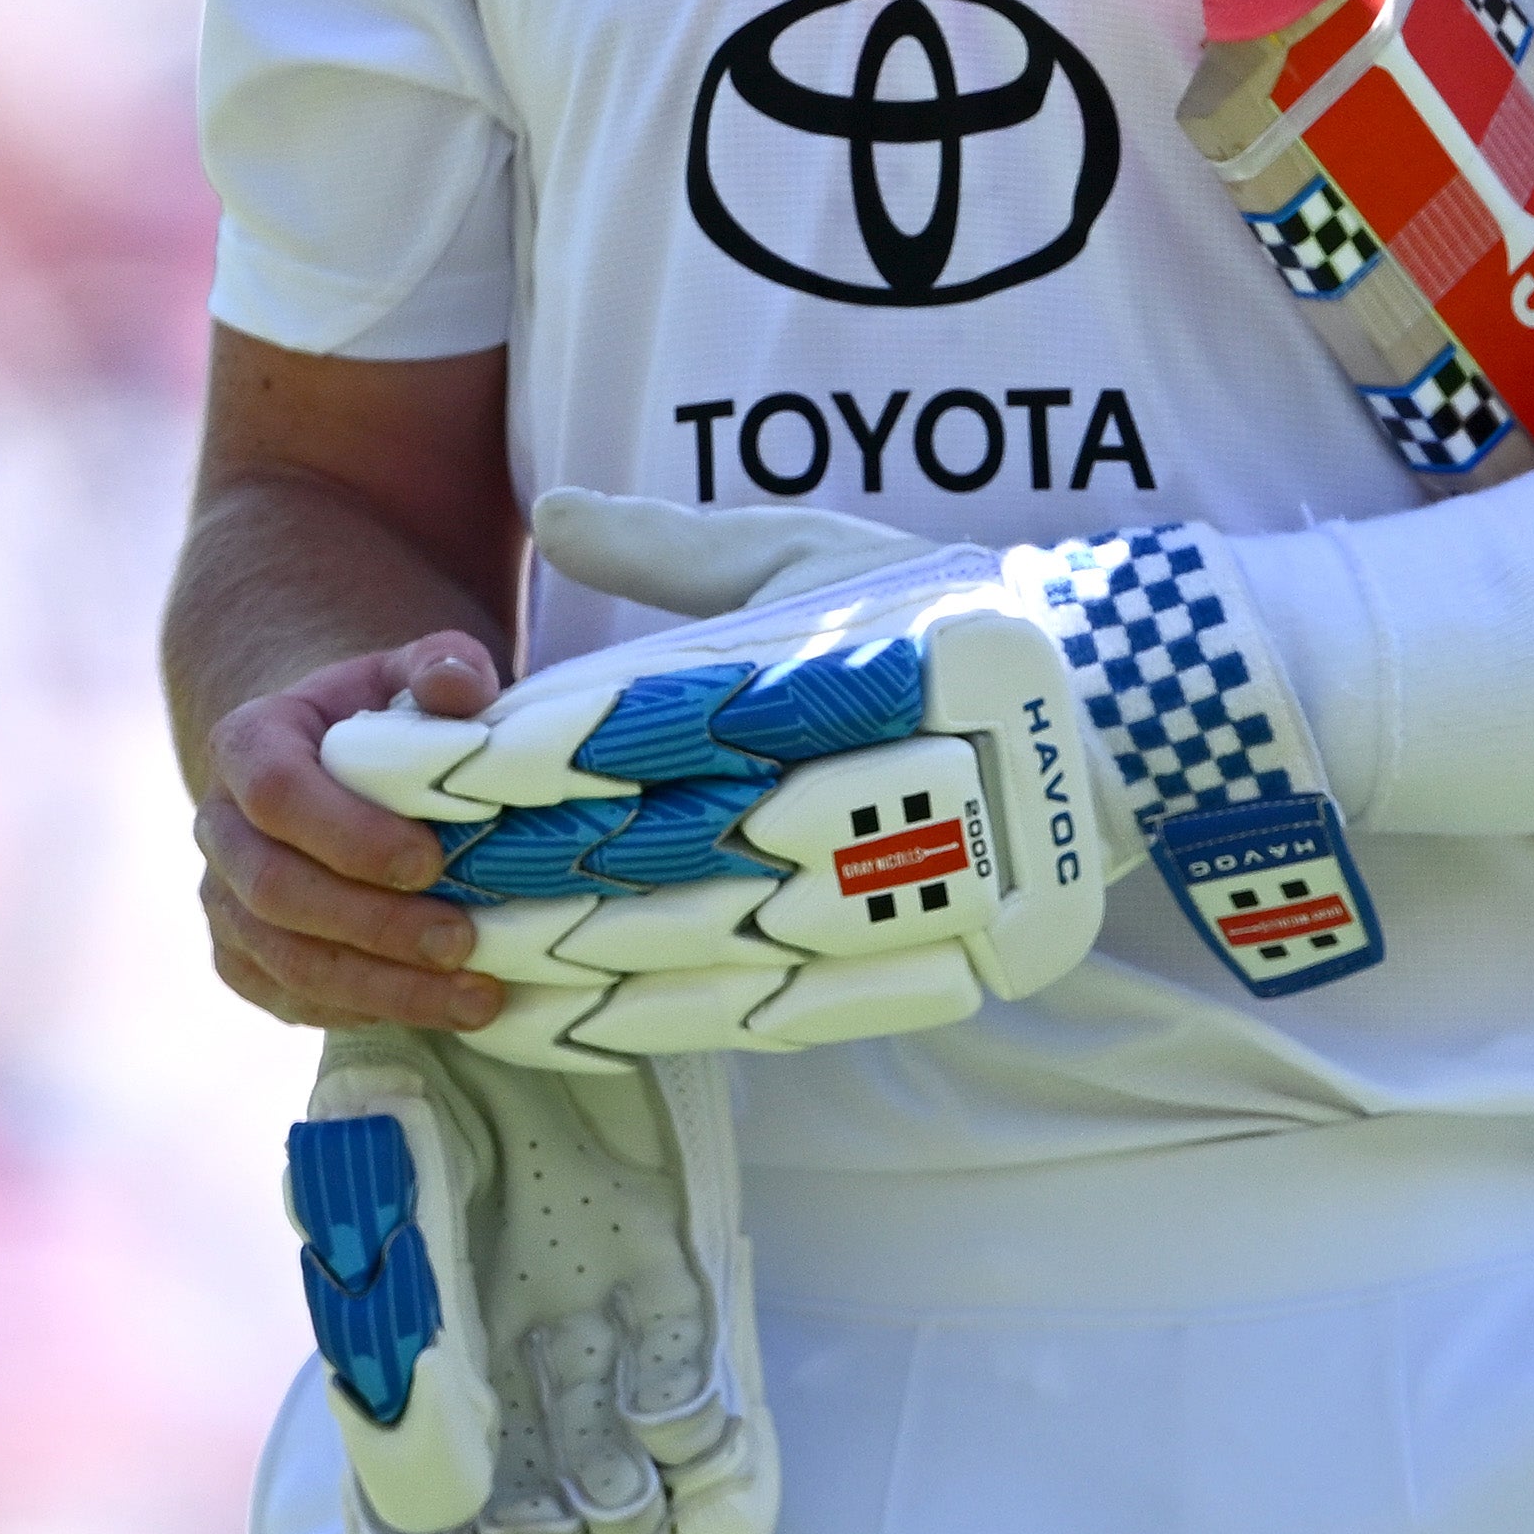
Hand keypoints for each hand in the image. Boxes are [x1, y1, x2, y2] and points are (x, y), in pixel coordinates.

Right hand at [201, 631, 509, 1034]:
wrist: (331, 766)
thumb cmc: (382, 718)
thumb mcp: (411, 672)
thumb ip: (442, 665)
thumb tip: (460, 689)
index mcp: (248, 743)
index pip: (276, 794)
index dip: (348, 835)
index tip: (430, 862)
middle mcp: (218, 825)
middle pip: (275, 890)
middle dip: (373, 926)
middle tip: (463, 943)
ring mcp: (222, 899)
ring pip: (283, 959)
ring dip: (380, 988)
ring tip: (473, 998)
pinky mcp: (239, 957)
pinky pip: (287, 998)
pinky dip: (360, 1010)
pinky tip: (432, 1012)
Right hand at [288, 1031, 779, 1533]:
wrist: (517, 967)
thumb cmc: (421, 1049)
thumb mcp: (367, 1136)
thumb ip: (370, 1248)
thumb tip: (369, 1373)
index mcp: (420, 1335)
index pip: (413, 1498)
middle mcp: (510, 1345)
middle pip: (528, 1513)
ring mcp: (597, 1317)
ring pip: (620, 1475)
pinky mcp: (678, 1271)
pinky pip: (698, 1382)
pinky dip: (709, 1443)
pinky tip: (707, 1475)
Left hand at [316, 491, 1110, 1065]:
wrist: (1127, 722)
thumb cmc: (951, 616)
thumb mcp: (822, 554)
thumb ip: (678, 553)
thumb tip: (555, 510)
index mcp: (824, 672)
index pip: (633, 729)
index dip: (511, 761)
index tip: (413, 771)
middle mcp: (858, 786)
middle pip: (645, 850)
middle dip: (514, 876)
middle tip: (405, 884)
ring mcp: (896, 893)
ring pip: (694, 948)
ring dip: (565, 968)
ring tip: (458, 964)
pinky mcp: (921, 968)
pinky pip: (761, 1016)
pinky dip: (655, 1023)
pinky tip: (568, 1023)